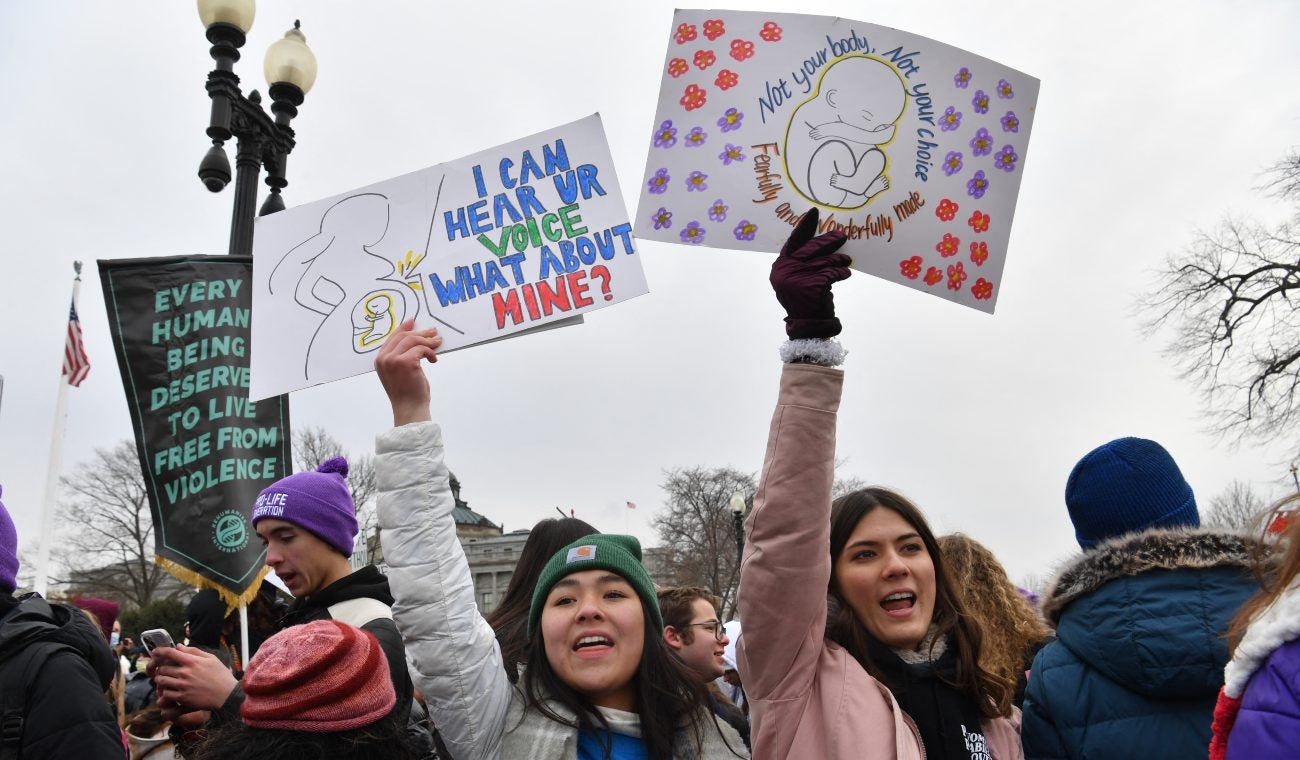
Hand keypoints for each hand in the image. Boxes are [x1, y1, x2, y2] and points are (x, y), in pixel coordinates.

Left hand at [150, 644, 236, 711]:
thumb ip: (194, 651)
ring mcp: (183, 686)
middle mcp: (185, 672)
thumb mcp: (211, 658)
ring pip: (161, 680)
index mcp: (192, 661)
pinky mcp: (182, 697)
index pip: (170, 653)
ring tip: (166, 679)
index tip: (155, 652)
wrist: (226, 695)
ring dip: (161, 679)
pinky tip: (171, 690)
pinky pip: (165, 693)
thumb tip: (178, 646)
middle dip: (161, 668)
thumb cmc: (220, 675)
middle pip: (163, 668)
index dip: (159, 651)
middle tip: (164, 669)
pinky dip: (165, 691)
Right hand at [375, 319, 441, 425]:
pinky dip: (430, 352)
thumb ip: (400, 357)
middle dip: (420, 333)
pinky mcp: (406, 362)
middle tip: (433, 332)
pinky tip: (433, 360)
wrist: (409, 409)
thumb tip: (416, 340)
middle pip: (403, 336)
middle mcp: (384, 359)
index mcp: (380, 360)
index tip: (413, 322)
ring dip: (428, 341)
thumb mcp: (399, 372)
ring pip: (413, 340)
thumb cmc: (407, 393)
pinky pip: (421, 349)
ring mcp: (393, 360)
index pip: (392, 338)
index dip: (403, 328)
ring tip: (437, 343)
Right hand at [770, 208, 851, 338]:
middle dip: (828, 241)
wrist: (808, 326)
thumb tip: (822, 241)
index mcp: (779, 267)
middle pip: (810, 248)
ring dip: (838, 260)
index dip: (805, 227)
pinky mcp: (812, 285)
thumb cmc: (806, 301)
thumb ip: (802, 262)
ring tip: (847, 260)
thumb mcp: (798, 279)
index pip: (793, 241)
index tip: (815, 213)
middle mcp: (785, 270)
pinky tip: (845, 274)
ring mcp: (797, 278)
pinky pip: (831, 272)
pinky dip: (841, 273)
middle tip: (842, 236)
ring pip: (824, 261)